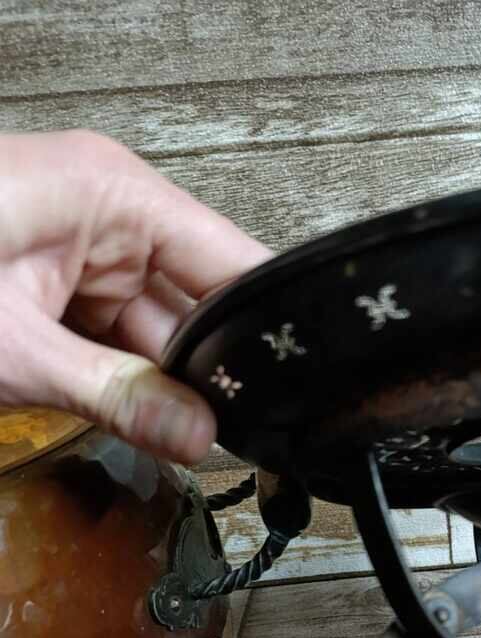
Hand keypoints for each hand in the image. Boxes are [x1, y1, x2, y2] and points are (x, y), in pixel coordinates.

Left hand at [0, 130, 267, 463]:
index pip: (229, 261)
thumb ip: (119, 397)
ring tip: (173, 435)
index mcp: (112, 197)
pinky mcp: (53, 288)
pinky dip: (121, 384)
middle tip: (235, 440)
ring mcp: (79, 254)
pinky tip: (134, 418)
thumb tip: (199, 436)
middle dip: (209, 374)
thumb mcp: (16, 351)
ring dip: (160, 388)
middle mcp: (107, 216)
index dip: (265, 329)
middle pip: (196, 306)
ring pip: (155, 334)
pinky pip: (113, 343)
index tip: (295, 392)